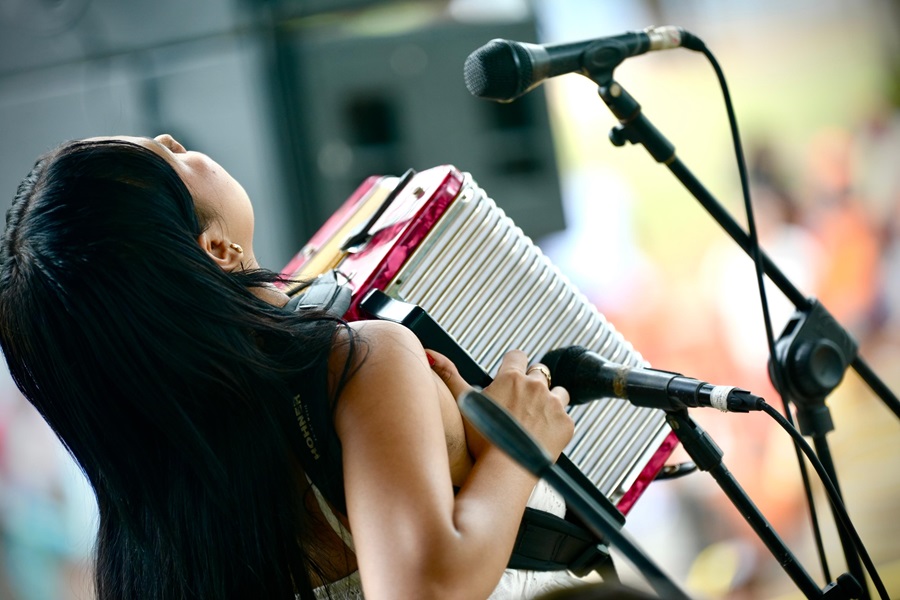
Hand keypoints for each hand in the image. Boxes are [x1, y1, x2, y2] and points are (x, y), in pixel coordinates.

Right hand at [427, 349, 572, 460]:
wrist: (504, 471)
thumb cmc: (481, 440)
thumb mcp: (463, 403)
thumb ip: (448, 375)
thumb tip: (430, 353)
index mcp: (511, 377)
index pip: (518, 356)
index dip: (513, 367)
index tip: (510, 381)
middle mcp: (536, 385)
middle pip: (539, 374)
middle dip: (531, 386)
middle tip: (519, 407)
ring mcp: (554, 404)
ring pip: (558, 392)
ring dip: (549, 401)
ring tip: (534, 420)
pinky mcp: (567, 424)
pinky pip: (566, 417)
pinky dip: (557, 424)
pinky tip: (542, 436)